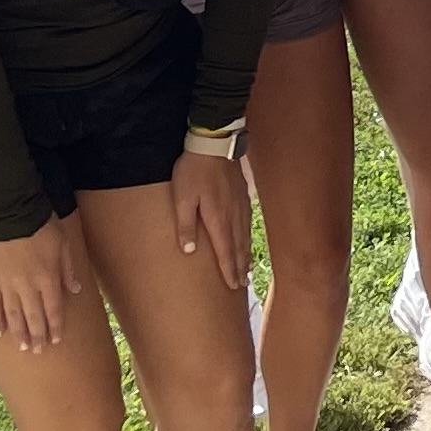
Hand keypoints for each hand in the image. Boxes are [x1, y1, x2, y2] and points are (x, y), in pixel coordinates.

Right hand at [0, 223, 82, 351]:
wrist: (11, 212)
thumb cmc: (42, 225)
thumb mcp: (64, 244)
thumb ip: (68, 269)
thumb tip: (76, 290)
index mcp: (48, 277)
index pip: (54, 309)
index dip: (55, 326)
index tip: (56, 340)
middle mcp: (28, 285)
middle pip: (34, 316)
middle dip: (38, 335)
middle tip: (38, 351)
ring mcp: (7, 284)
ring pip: (13, 315)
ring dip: (19, 332)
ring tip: (23, 347)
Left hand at [172, 152, 250, 289]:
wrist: (214, 144)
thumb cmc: (193, 170)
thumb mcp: (182, 198)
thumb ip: (185, 225)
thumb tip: (190, 251)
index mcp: (218, 219)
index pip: (226, 251)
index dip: (229, 270)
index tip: (234, 286)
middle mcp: (233, 215)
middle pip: (239, 247)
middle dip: (240, 267)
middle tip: (243, 285)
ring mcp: (241, 205)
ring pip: (245, 236)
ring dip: (246, 255)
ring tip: (247, 269)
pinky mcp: (243, 195)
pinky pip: (248, 223)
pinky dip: (248, 237)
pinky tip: (247, 241)